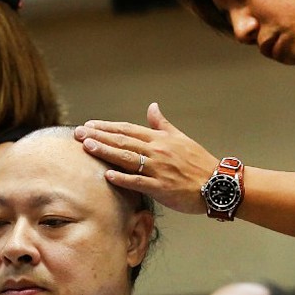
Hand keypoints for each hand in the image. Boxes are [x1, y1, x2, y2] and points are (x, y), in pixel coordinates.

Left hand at [73, 103, 218, 214]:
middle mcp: (157, 151)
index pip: (128, 130)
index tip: (89, 125)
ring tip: (87, 146)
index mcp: (159, 139)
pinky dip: (123, 178)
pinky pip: (139, 181)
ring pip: (127, 158)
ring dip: (106, 151)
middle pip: (123, 141)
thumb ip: (162, 124)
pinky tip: (107, 175)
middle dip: (98, 137)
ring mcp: (158, 169)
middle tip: (78, 133)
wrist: (217, 184)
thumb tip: (152, 107)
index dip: (107, 127)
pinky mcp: (161, 187)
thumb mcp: (181, 138)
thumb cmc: (198, 163)